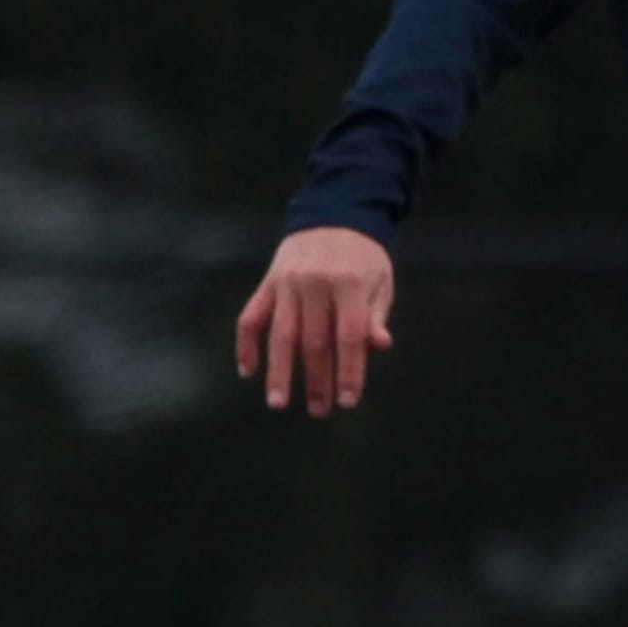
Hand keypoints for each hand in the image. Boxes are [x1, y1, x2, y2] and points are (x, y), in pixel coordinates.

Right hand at [236, 228, 394, 416]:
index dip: (350, 371)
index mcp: (350, 283)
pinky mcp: (267, 282)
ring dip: (279, 372)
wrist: (334, 215)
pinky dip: (247, 344)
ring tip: (278, 403)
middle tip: (320, 411)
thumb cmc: (363, 258)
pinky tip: (248, 371)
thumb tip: (379, 346)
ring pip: (280, 334)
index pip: (350, 336)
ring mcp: (287, 282)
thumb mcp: (380, 283)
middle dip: (317, 380)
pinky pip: (251, 316)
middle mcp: (315, 283)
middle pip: (315, 341)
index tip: (348, 401)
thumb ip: (375, 317)